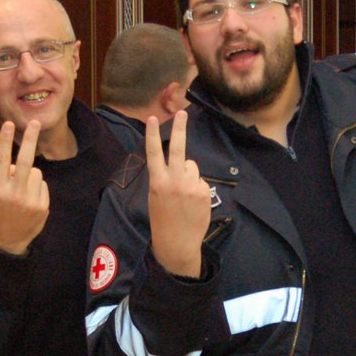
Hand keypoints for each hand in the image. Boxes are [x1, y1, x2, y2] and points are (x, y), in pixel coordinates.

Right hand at [0, 121, 49, 254]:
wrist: (7, 241)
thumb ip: (0, 175)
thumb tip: (15, 163)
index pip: (1, 159)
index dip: (4, 140)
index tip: (8, 124)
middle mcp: (14, 194)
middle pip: (25, 161)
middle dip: (30, 139)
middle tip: (35, 123)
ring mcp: (30, 201)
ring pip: (36, 172)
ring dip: (30, 175)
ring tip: (22, 191)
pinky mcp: (42, 207)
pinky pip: (43, 185)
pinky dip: (37, 188)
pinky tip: (30, 201)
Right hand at [145, 111, 211, 277]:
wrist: (176, 243)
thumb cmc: (163, 220)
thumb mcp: (156, 197)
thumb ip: (165, 178)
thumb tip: (182, 164)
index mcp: (157, 182)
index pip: (153, 153)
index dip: (152, 134)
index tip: (152, 118)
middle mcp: (174, 181)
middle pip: (178, 149)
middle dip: (180, 129)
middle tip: (182, 113)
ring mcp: (191, 186)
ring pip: (192, 167)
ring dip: (189, 174)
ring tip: (183, 195)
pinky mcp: (204, 192)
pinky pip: (200, 181)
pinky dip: (197, 188)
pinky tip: (192, 203)